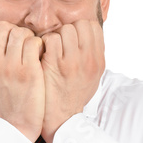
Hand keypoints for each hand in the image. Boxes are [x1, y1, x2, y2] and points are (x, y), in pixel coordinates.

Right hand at [0, 21, 44, 141]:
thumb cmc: (3, 102)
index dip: (2, 30)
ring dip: (29, 37)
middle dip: (15, 30)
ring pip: (20, 32)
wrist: (15, 126)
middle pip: (3, 27)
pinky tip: (40, 55)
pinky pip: (34, 43)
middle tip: (23, 43)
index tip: (10, 41)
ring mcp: (11, 67)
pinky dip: (39, 45)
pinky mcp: (29, 72)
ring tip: (33, 49)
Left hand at [40, 20, 104, 142]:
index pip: (93, 27)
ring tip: (52, 49)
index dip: (80, 29)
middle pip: (80, 25)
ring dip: (56, 35)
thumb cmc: (74, 95)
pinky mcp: (54, 65)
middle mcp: (88, 60)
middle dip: (68, 30)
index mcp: (98, 61)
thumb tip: (88, 35)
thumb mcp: (92, 76)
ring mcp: (72, 61)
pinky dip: (44, 43)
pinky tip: (43, 53)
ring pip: (66, 29)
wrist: (61, 118)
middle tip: (61, 44)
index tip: (73, 39)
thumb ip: (92, 55)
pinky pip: (51, 39)